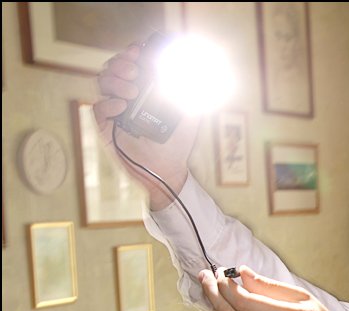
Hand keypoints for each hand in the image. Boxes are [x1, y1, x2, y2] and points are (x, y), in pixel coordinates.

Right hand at [93, 45, 199, 209]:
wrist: (168, 170)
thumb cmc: (178, 143)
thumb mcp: (191, 114)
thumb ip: (193, 93)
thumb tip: (197, 71)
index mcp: (144, 88)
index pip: (132, 61)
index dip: (133, 52)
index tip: (140, 49)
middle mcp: (126, 95)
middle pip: (113, 67)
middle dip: (122, 63)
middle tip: (135, 71)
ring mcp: (114, 110)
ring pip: (102, 82)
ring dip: (115, 81)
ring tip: (132, 93)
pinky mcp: (105, 127)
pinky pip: (97, 109)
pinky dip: (108, 104)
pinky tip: (122, 107)